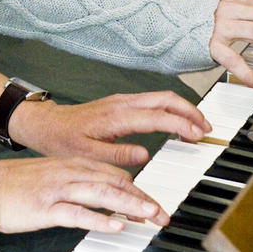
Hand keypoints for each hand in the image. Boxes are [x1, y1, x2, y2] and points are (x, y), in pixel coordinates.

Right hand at [0, 154, 169, 234]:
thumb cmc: (16, 185)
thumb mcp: (52, 178)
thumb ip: (77, 185)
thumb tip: (102, 198)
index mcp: (72, 164)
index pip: (115, 174)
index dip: (138, 190)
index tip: (155, 205)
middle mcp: (70, 172)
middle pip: (115, 183)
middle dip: (143, 199)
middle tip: (163, 215)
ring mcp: (58, 189)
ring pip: (102, 193)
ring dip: (130, 205)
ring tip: (150, 217)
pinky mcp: (46, 207)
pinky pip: (77, 212)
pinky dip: (99, 218)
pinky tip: (115, 225)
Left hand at [9, 91, 210, 167]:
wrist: (45, 124)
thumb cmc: (63, 140)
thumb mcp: (87, 155)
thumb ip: (117, 155)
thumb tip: (145, 153)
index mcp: (117, 116)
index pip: (158, 116)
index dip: (181, 124)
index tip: (197, 136)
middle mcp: (122, 103)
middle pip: (165, 98)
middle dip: (190, 111)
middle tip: (206, 128)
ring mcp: (121, 101)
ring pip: (160, 97)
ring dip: (181, 108)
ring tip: (197, 126)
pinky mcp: (119, 103)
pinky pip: (151, 101)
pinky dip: (169, 108)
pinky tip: (174, 121)